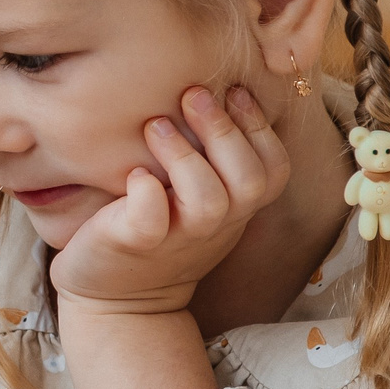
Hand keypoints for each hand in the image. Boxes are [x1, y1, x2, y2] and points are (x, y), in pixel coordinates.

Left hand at [49, 86, 290, 316]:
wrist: (116, 301)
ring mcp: (176, 239)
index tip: (234, 89)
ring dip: (185, 156)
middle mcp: (214, 227)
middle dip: (225, 130)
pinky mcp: (134, 247)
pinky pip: (150, 222)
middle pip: (249, 181)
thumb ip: (212, 158)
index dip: (260, 127)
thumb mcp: (196, 198)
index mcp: (235, 211)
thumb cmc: (155, 230)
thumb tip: (215, 87)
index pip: (273, 169)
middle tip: (192, 93)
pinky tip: (133, 173)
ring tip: (155, 124)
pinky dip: (146, 194)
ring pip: (209, 201)